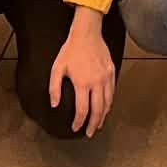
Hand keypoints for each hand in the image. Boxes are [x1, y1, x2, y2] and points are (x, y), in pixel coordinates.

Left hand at [48, 20, 116, 135]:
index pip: (82, 110)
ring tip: (98, 124)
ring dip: (103, 115)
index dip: (79, 122)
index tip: (75, 128)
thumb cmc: (70, 50)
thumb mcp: (57, 68)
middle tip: (89, 133)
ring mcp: (106, 77)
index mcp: (82, 83)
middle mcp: (96, 83)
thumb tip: (54, 104)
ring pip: (107, 102)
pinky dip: (109, 102)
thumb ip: (54, 88)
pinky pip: (112, 91)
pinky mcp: (112, 72)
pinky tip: (105, 107)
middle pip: (98, 110)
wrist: (87, 34)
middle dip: (93, 124)